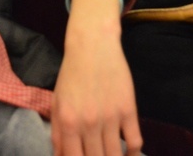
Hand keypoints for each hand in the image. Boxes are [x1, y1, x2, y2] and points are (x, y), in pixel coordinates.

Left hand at [53, 0, 141, 154]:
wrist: (92, 46)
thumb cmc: (72, 74)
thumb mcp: (57, 103)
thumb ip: (57, 133)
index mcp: (68, 122)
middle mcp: (88, 123)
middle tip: (97, 155)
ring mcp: (110, 117)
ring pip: (115, 155)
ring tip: (111, 155)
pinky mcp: (128, 109)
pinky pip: (135, 141)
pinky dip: (133, 152)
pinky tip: (128, 152)